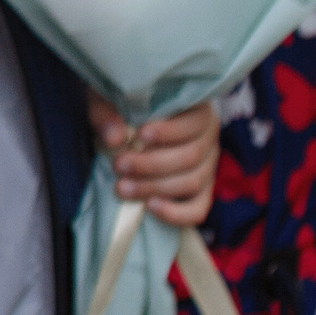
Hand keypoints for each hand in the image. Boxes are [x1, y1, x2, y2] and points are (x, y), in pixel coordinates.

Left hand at [90, 97, 220, 226]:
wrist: (122, 124)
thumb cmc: (120, 106)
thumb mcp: (107, 101)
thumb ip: (107, 114)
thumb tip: (114, 138)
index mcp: (194, 109)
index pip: (193, 123)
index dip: (168, 132)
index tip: (138, 135)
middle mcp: (207, 137)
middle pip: (190, 156)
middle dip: (151, 164)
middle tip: (118, 165)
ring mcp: (208, 165)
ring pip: (193, 181)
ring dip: (155, 187)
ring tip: (122, 187)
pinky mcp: (201, 190)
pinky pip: (198, 209)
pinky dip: (177, 213)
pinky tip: (150, 207)